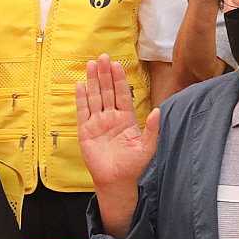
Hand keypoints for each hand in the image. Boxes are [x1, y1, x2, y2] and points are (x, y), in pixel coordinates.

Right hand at [75, 55, 160, 188]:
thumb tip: (158, 111)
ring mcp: (97, 123)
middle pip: (107, 91)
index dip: (120, 79)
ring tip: (91, 64)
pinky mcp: (85, 131)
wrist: (116, 181)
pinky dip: (81, 98)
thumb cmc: (133, 165)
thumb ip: (152, 129)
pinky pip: (83, 111)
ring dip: (92, 81)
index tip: (118, 64)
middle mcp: (111, 117)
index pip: (123, 94)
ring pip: (95, 97)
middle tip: (103, 57)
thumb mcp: (147, 147)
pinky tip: (80, 85)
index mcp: (126, 119)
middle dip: (105, 74)